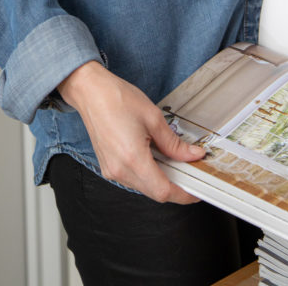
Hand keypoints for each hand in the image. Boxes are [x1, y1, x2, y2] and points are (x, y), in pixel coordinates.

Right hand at [58, 61, 203, 203]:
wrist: (91, 92)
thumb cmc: (117, 99)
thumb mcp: (153, 118)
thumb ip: (174, 143)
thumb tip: (192, 155)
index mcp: (133, 159)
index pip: (163, 191)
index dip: (183, 194)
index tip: (197, 191)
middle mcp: (120, 171)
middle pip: (154, 192)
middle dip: (175, 186)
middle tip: (190, 172)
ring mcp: (112, 171)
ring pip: (144, 187)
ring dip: (161, 179)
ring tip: (173, 161)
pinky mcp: (108, 167)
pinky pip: (133, 179)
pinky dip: (148, 173)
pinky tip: (155, 158)